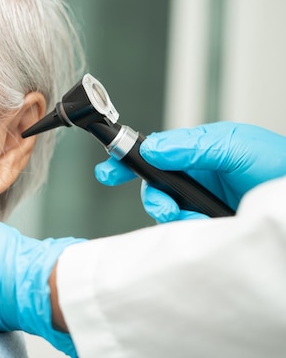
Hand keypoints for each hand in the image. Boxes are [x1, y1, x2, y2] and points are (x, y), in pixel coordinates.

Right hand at [95, 122, 285, 221]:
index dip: (126, 161)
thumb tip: (152, 150)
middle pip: (153, 187)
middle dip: (153, 198)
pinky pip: (183, 230)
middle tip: (164, 206)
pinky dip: (189, 230)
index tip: (106, 173)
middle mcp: (194, 178)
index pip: (152, 154)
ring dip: (173, 216)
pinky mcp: (208, 226)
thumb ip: (192, 145)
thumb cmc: (278, 164)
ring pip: (166, 211)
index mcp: (195, 152)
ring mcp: (200, 204)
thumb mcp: (234, 145)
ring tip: (194, 218)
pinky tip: (207, 228)